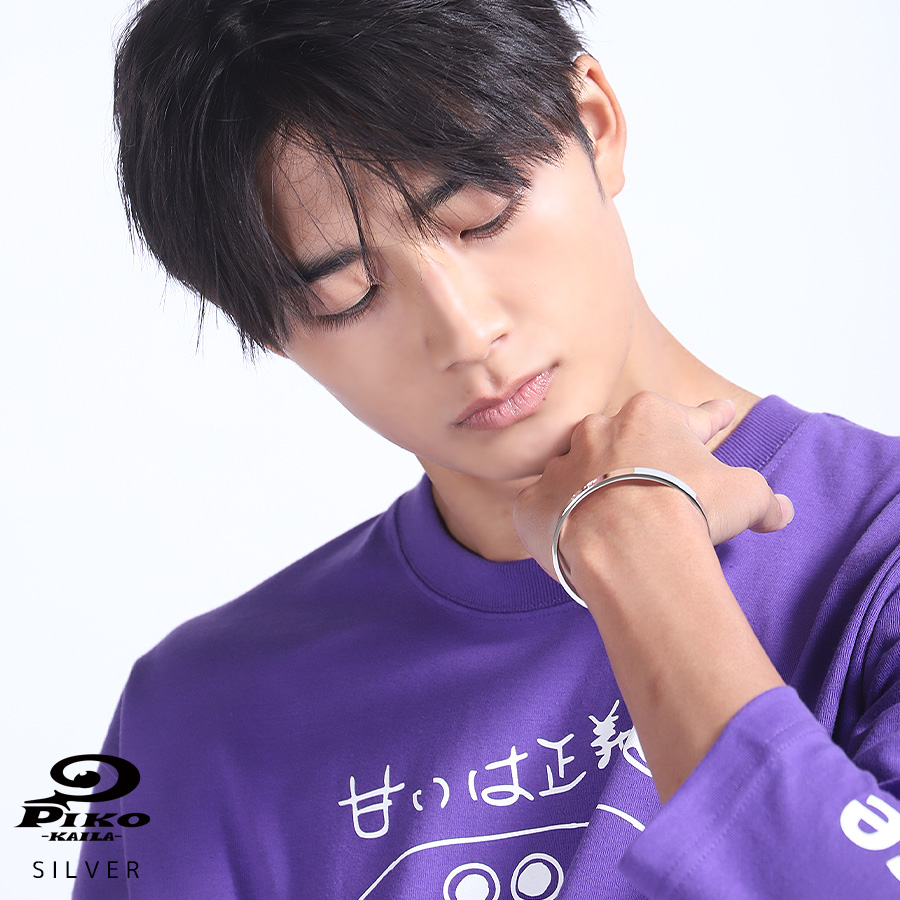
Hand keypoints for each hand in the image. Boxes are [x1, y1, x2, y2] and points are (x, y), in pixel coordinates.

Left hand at [512, 391, 793, 587]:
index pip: (688, 418)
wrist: (630, 544)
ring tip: (600, 515)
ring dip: (587, 488)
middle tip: (651, 483)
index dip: (709, 420)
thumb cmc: (689, 508)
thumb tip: (782, 510)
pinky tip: (562, 534)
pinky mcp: (532, 504)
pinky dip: (550, 518)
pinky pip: (539, 508)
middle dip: (635, 457)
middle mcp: (596, 432)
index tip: (721, 413)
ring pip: (574, 471)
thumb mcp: (744, 495)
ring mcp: (560, 466)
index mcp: (648, 417)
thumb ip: (761, 496)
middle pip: (619, 440)